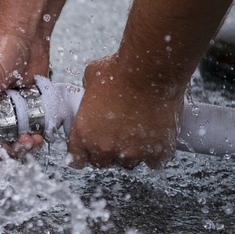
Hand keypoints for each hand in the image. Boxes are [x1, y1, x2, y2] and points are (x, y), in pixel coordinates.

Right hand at [0, 15, 50, 155]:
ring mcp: (5, 107)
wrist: (28, 31)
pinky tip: (39, 134)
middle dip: (5, 146)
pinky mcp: (25, 106)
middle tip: (16, 145)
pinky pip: (28, 128)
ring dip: (21, 143)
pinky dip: (34, 134)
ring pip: (11, 136)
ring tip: (30, 140)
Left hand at [66, 53, 183, 168]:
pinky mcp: (157, 151)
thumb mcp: (91, 77)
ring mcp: (131, 151)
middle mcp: (104, 146)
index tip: (89, 152)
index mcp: (84, 132)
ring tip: (138, 134)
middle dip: (108, 152)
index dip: (84, 155)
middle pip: (103, 163)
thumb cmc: (120, 70)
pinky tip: (157, 139)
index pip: (77, 159)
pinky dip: (156, 152)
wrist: (151, 70)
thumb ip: (87, 92)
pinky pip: (154, 162)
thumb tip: (90, 92)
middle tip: (117, 136)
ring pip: (129, 163)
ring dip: (131, 152)